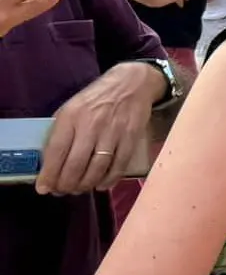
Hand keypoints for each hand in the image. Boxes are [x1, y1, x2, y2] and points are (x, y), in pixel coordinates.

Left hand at [37, 62, 157, 194]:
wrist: (132, 83)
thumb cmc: (96, 98)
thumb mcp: (71, 108)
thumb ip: (60, 132)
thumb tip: (49, 162)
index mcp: (72, 116)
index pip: (56, 150)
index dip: (49, 174)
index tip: (43, 188)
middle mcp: (92, 124)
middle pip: (76, 164)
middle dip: (66, 184)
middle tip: (62, 191)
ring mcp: (113, 131)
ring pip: (97, 168)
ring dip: (85, 184)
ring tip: (79, 189)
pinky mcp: (131, 136)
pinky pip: (119, 164)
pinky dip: (109, 179)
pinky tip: (100, 185)